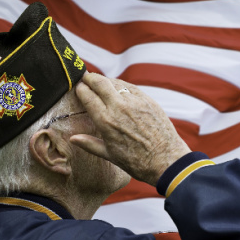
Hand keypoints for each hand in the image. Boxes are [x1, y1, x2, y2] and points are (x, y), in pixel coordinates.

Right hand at [69, 73, 190, 185]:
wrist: (167, 160)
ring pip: (116, 82)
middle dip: (90, 78)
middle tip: (86, 77)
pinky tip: (119, 89)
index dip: (80, 88)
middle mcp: (119, 107)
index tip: (78, 87)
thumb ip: (90, 144)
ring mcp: (135, 102)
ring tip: (101, 84)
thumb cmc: (137, 162)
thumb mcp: (110, 155)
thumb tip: (73, 138)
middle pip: (99, 82)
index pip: (87, 95)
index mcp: (106, 121)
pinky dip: (122, 86)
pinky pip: (131, 87)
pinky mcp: (149, 100)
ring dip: (106, 81)